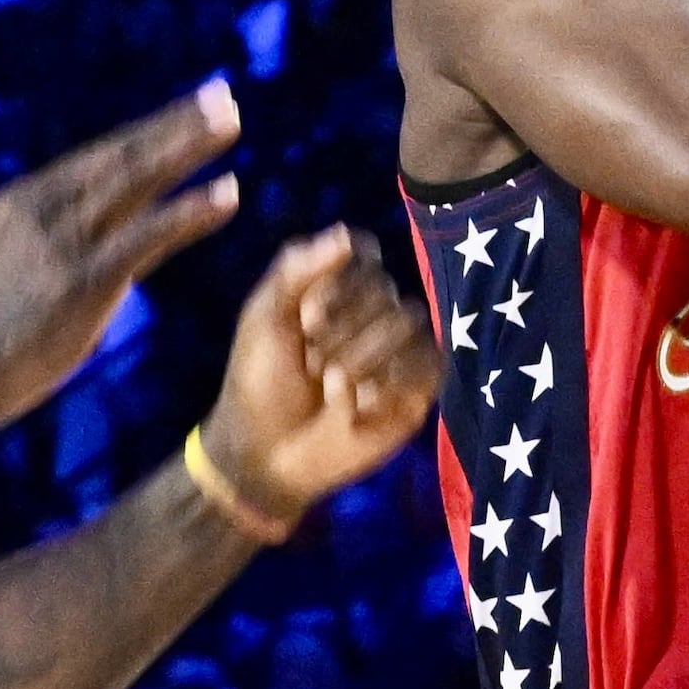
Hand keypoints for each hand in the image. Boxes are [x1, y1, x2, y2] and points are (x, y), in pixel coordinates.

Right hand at [0, 80, 244, 455]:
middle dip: (174, 123)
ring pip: (137, 180)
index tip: (180, 115)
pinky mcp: (85, 280)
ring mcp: (64, 241)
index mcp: (19, 204)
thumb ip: (33, 251)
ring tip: (232, 121)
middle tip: (221, 95)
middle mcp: (42, 209)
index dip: (141, 136)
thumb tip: (64, 252)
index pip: (92, 161)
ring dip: (189, 147)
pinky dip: (191, 211)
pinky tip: (228, 193)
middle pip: (120, 156)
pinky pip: (149, 234)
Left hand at [197, 227, 443, 531]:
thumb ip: (296, 270)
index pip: (365, 255)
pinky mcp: (415, 391)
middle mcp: (374, 314)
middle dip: (342, 330)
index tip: (304, 321)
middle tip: (310, 365)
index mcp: (338, 288)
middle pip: (385, 291)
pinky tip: (357, 405)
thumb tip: (346, 234)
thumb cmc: (259, 383)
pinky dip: (390, 383)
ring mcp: (399, 352)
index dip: (337, 286)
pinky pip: (429, 363)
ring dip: (362, 357)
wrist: (264, 453)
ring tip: (330, 386)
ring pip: (410, 323)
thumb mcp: (262, 318)